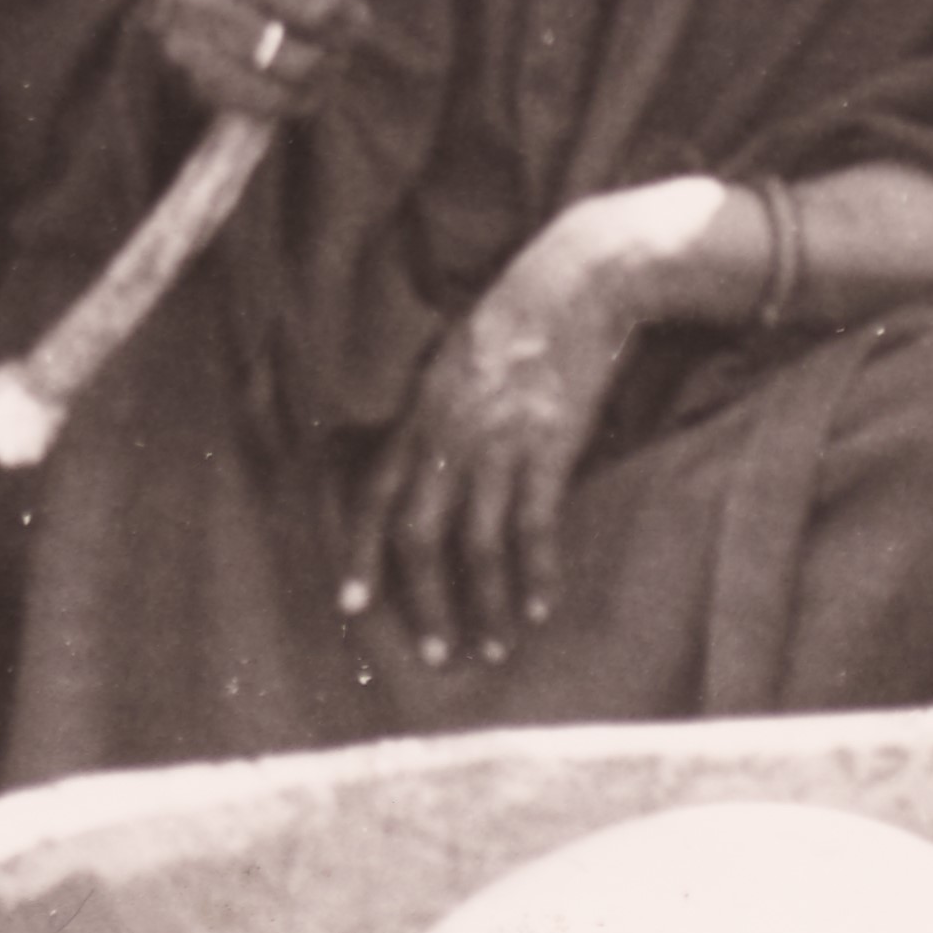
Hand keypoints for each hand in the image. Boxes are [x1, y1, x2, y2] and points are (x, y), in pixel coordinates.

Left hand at [379, 209, 647, 666]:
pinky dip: (535, 575)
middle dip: (424, 603)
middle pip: (420, 535)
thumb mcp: (456, 358)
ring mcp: (499, 441)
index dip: (361, 555)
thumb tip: (425, 466)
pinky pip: (535, 527)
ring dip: (482, 605)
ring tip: (490, 650)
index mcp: (420, 410)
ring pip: (478, 544)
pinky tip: (538, 609)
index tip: (353, 607)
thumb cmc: (522, 313)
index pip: (374, 495)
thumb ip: (436, 413)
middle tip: (433, 655)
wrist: (579, 277)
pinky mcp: (549, 445)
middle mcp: (449, 433)